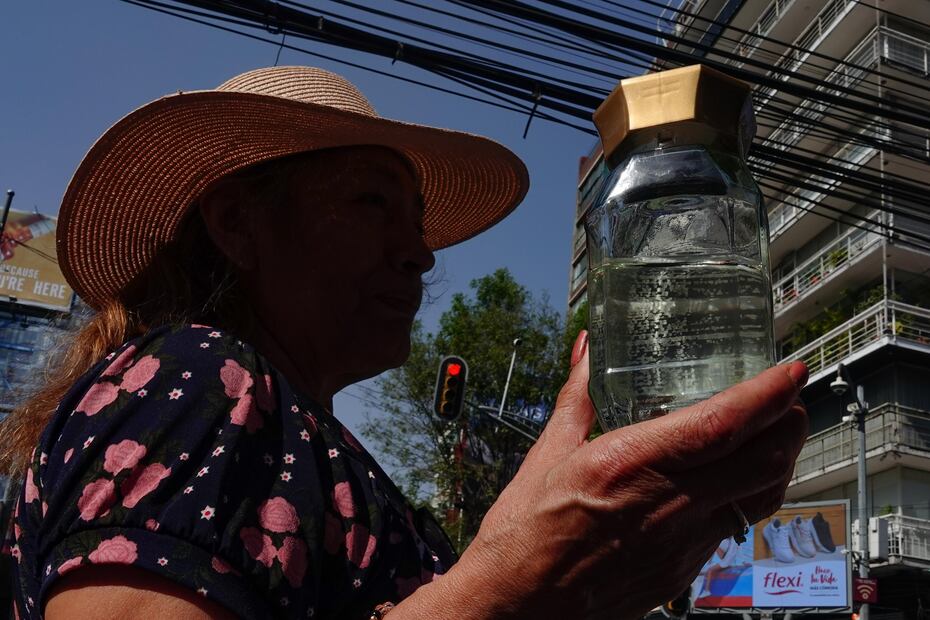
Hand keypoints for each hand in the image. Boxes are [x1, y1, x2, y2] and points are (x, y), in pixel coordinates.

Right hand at [453, 330, 807, 618]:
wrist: (520, 607)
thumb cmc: (524, 537)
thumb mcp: (547, 454)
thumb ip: (578, 397)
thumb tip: (588, 351)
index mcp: (628, 464)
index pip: (721, 425)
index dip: (766, 395)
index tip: (789, 371)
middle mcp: (665, 505)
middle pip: (762, 462)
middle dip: (789, 423)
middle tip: (790, 398)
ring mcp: (681, 544)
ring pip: (759, 498)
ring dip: (778, 460)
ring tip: (776, 434)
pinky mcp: (683, 572)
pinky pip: (734, 528)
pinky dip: (748, 495)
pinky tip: (732, 482)